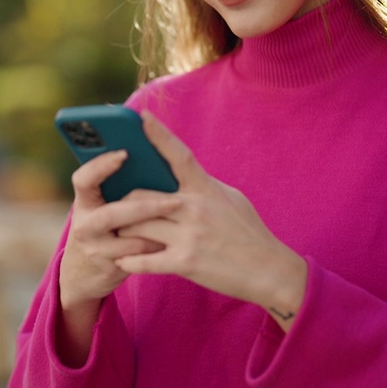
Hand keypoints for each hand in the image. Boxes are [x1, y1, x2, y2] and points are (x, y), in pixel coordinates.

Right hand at [55, 147, 175, 364]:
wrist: (85, 272)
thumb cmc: (106, 226)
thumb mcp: (103, 205)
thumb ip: (120, 187)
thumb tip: (156, 156)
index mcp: (84, 200)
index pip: (84, 179)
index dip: (101, 166)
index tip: (124, 154)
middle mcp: (84, 224)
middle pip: (110, 215)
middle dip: (144, 208)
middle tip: (175, 202)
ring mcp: (94, 248)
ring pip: (128, 239)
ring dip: (156, 231)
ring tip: (180, 220)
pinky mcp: (109, 267)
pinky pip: (138, 257)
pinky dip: (157, 247)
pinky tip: (175, 240)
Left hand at [113, 112, 307, 328]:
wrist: (269, 270)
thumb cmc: (249, 233)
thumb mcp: (230, 199)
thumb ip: (203, 187)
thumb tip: (181, 174)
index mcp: (206, 189)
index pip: (179, 155)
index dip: (159, 134)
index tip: (142, 117)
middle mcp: (194, 208)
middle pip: (140, 196)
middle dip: (123, 205)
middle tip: (117, 211)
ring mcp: (189, 235)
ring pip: (135, 226)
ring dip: (124, 232)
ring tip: (119, 236)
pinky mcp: (185, 262)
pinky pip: (143, 260)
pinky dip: (129, 261)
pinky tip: (123, 261)